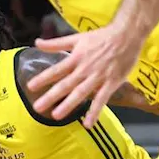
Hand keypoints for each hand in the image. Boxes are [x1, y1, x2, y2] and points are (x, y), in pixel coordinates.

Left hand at [27, 25, 145, 127]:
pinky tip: (88, 124)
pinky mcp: (111, 83)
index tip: (30, 86)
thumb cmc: (101, 37)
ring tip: (56, 116)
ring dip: (69, 105)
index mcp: (76, 58)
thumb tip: (37, 43)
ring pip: (81, 93)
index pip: (57, 70)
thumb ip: (56, 43)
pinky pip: (102, 100)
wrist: (128, 35)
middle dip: (51, 96)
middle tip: (37, 107)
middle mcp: (85, 69)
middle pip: (66, 84)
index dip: (43, 78)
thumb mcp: (77, 38)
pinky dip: (95, 112)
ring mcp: (98, 77)